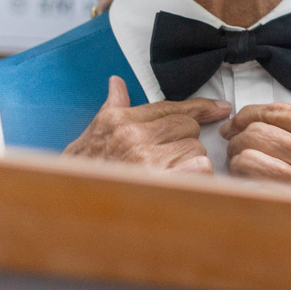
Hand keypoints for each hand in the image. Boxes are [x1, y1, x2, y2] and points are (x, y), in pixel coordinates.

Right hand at [63, 75, 230, 171]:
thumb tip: (117, 83)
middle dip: (183, 143)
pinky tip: (180, 186)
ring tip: (165, 177)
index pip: (171, 107)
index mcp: (120, 121)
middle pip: (188, 127)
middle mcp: (134, 137)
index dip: (199, 107)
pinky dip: (197, 179)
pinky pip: (200, 169)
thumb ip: (112, 106)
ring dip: (189, 164)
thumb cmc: (86, 172)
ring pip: (196, 149)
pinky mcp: (161, 183)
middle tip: (165, 161)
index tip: (219, 108)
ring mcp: (147, 160)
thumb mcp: (95, 135)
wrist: (71, 206)